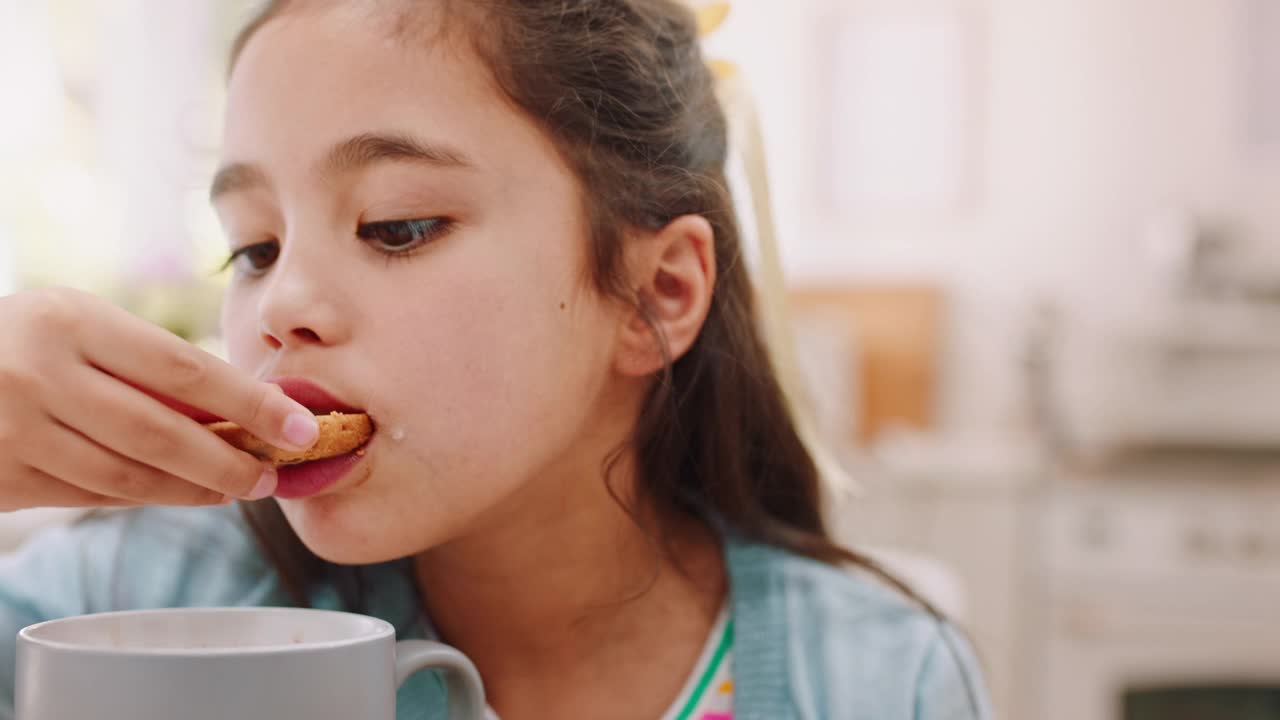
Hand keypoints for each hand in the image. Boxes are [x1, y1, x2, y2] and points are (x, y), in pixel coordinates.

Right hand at [0, 288, 318, 509]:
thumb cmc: (19, 340)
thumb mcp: (75, 325)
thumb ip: (146, 362)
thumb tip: (241, 406)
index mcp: (71, 321)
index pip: (185, 370)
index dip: (251, 404)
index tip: (301, 427)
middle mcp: (40, 374)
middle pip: (163, 434)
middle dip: (231, 461)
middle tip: (275, 475)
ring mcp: (14, 431)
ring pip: (129, 477)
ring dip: (194, 490)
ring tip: (237, 488)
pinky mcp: (1, 478)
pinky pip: (91, 496)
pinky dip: (144, 498)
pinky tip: (180, 493)